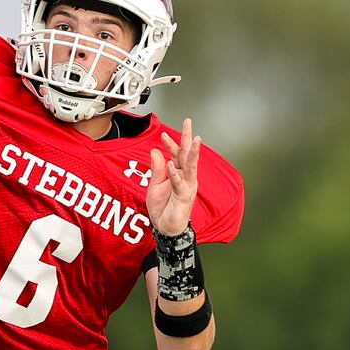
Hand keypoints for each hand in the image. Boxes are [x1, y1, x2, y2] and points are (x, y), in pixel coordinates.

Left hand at [146, 117, 200, 236]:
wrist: (165, 228)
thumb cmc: (163, 207)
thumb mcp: (155, 184)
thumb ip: (157, 169)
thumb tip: (155, 151)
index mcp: (179, 173)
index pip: (177, 154)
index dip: (171, 143)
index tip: (164, 133)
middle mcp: (186, 177)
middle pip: (187, 154)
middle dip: (188, 138)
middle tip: (189, 122)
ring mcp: (187, 187)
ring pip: (190, 166)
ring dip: (192, 153)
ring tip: (194, 139)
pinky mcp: (184, 197)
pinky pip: (179, 184)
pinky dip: (175, 174)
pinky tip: (171, 164)